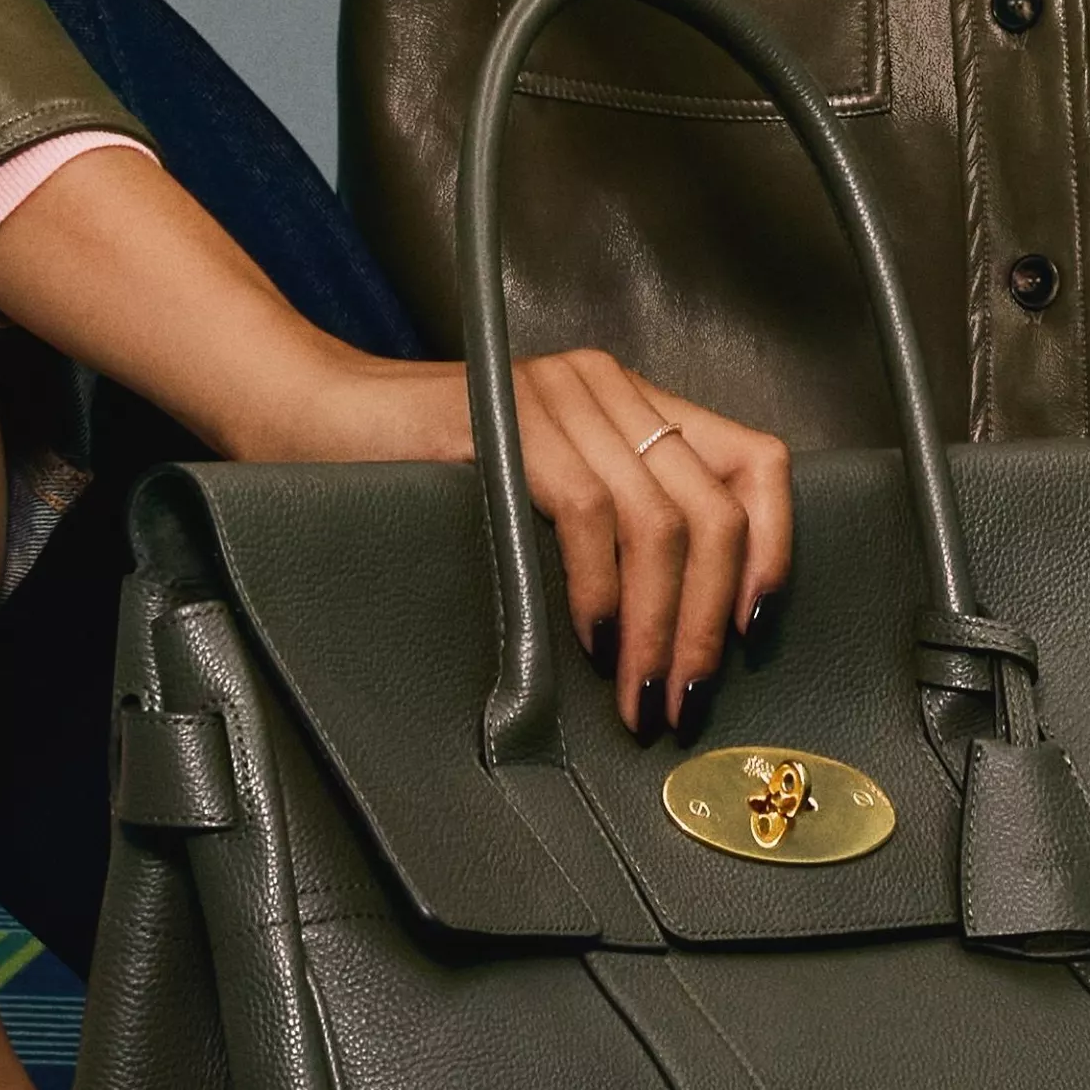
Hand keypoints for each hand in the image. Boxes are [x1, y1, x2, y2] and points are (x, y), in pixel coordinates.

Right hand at [288, 343, 798, 738]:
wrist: (316, 417)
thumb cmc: (423, 476)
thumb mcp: (543, 495)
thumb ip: (612, 532)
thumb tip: (679, 640)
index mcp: (633, 402)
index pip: (756, 463)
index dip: (774, 550)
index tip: (752, 634)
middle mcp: (610, 387)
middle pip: (715, 508)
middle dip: (705, 623)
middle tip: (679, 702)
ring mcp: (562, 397)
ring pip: (661, 521)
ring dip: (657, 628)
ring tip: (637, 697)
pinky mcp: (510, 421)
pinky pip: (588, 512)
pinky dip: (600, 589)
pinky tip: (589, 640)